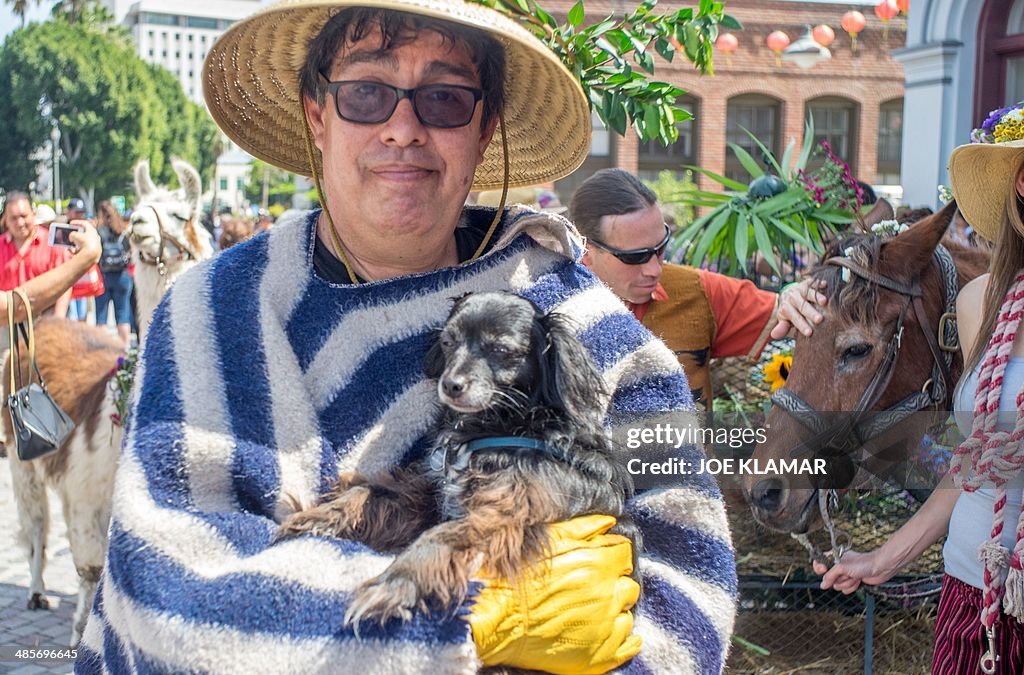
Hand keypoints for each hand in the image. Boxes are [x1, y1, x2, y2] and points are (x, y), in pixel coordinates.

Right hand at [68, 220, 100, 263]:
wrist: (92, 254)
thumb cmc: (84, 243)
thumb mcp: (74, 236)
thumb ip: (72, 234)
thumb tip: (72, 238)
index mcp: (92, 230)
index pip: (84, 223)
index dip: (77, 222)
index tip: (70, 223)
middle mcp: (95, 236)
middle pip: (85, 233)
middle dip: (77, 234)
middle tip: (71, 235)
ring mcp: (96, 244)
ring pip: (84, 242)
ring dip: (77, 243)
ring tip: (72, 245)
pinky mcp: (95, 251)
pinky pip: (85, 249)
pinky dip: (79, 250)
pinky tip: (74, 252)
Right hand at [468, 515, 640, 673]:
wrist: (491, 620)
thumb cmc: (515, 578)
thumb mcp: (548, 539)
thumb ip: (584, 527)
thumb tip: (609, 523)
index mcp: (597, 564)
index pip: (625, 553)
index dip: (612, 555)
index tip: (601, 559)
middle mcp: (607, 596)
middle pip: (628, 585)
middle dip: (613, 583)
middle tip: (590, 586)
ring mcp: (605, 629)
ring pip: (627, 615)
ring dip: (615, 610)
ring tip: (589, 610)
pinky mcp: (598, 657)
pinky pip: (628, 646)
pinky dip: (622, 638)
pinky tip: (605, 631)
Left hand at [771, 278, 826, 338]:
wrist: (789, 293)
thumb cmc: (791, 311)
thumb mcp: (785, 319)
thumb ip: (782, 327)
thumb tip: (773, 335)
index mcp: (786, 308)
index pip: (794, 317)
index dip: (801, 325)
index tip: (809, 333)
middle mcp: (792, 298)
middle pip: (801, 305)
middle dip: (810, 312)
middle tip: (819, 320)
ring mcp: (800, 289)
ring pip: (808, 292)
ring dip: (816, 296)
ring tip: (824, 302)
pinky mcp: (808, 282)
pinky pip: (813, 282)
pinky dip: (819, 283)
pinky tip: (825, 285)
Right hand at [812, 549, 897, 594]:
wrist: (880, 568)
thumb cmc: (863, 562)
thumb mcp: (842, 567)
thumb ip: (830, 576)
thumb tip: (822, 585)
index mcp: (834, 558)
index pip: (819, 563)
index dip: (819, 568)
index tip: (824, 570)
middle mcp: (838, 567)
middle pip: (829, 579)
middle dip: (839, 578)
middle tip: (847, 572)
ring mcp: (846, 575)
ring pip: (838, 586)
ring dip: (847, 583)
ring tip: (855, 576)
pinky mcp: (853, 582)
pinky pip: (846, 590)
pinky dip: (853, 587)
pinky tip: (859, 580)